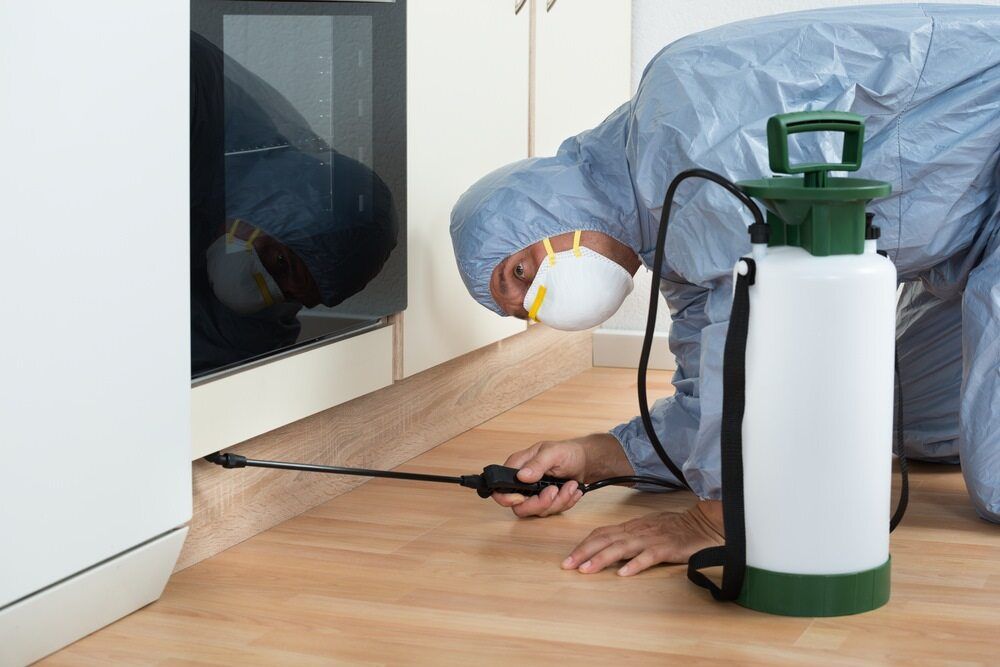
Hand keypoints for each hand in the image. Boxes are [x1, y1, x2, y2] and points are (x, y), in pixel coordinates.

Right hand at [492, 433, 632, 517]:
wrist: (585, 461)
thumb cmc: (568, 452)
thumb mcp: (553, 453)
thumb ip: (537, 464)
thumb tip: (522, 475)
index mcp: (518, 467)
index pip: (500, 489)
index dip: (507, 498)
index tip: (522, 498)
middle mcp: (523, 483)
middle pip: (519, 507)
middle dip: (540, 503)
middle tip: (555, 490)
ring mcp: (535, 494)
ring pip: (538, 511)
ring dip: (558, 501)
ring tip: (571, 485)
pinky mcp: (547, 502)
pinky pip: (552, 511)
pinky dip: (565, 502)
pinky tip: (573, 490)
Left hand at [562, 500, 723, 575]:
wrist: (702, 524)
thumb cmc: (674, 528)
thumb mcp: (646, 529)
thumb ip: (628, 537)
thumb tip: (606, 548)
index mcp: (631, 527)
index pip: (601, 533)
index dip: (583, 545)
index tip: (568, 558)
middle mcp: (637, 531)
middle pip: (605, 540)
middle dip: (583, 552)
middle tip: (567, 565)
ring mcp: (651, 539)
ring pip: (621, 547)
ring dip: (602, 558)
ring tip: (586, 570)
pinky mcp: (667, 548)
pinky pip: (649, 556)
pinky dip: (635, 564)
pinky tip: (624, 573)